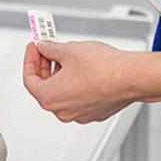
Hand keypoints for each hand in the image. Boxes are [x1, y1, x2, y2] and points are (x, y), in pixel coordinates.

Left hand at [23, 41, 141, 123]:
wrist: (131, 77)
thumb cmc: (103, 68)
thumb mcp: (68, 49)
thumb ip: (50, 48)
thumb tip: (44, 47)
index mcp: (50, 98)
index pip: (29, 79)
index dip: (30, 60)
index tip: (34, 48)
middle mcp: (63, 111)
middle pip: (45, 87)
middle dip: (45, 65)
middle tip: (48, 49)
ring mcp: (80, 113)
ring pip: (63, 92)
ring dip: (61, 74)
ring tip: (67, 55)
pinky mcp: (95, 111)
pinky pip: (78, 96)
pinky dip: (75, 82)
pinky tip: (82, 67)